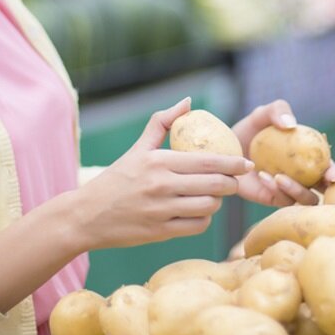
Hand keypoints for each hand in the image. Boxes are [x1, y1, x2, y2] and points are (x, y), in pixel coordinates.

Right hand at [72, 97, 252, 250]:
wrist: (87, 215)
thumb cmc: (116, 179)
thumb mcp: (137, 149)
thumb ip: (162, 123)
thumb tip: (187, 102)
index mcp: (159, 161)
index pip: (208, 160)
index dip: (233, 163)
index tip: (247, 163)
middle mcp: (161, 185)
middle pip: (215, 185)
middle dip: (231, 183)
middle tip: (233, 180)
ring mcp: (161, 211)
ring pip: (209, 207)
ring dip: (217, 202)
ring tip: (214, 196)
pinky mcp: (160, 232)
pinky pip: (197, 226)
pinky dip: (204, 219)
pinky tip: (199, 212)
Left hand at [231, 99, 334, 206]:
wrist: (226, 148)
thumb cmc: (248, 129)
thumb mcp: (262, 114)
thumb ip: (278, 110)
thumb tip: (291, 125)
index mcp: (307, 156)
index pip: (327, 166)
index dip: (334, 171)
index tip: (332, 174)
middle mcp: (302, 175)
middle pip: (323, 189)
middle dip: (326, 189)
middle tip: (321, 182)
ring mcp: (288, 190)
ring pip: (305, 200)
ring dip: (297, 190)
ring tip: (279, 176)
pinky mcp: (272, 198)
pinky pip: (282, 201)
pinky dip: (276, 190)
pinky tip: (263, 176)